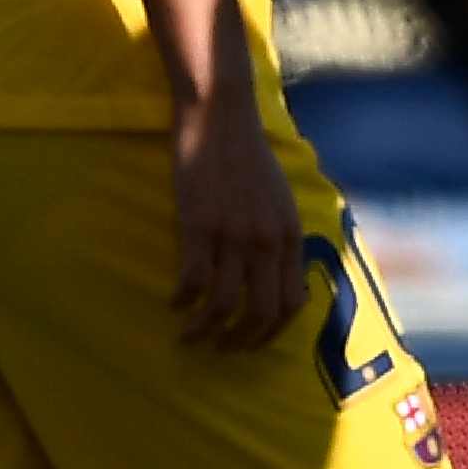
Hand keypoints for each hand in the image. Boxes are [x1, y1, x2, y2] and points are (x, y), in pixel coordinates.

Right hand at [167, 86, 306, 350]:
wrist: (222, 119)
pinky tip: (174, 304)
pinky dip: (183, 302)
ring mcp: (235, 235)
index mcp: (291, 237)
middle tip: (221, 349)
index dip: (273, 331)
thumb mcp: (282, 200)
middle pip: (263, 313)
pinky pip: (193, 281)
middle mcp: (269, 242)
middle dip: (242, 341)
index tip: (253, 340)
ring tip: (191, 338)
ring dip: (207, 331)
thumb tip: (282, 273)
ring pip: (226, 305)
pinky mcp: (200, 226)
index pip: (293, 303)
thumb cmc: (249, 158)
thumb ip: (283, 236)